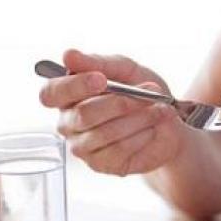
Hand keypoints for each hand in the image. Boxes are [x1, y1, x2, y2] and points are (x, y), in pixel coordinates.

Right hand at [39, 49, 185, 175]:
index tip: (101, 79)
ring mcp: (82, 146)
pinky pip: (119, 150)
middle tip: (149, 93)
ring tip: (160, 110)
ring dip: (139, 118)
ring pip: (105, 133)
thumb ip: (98, 62)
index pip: (51, 93)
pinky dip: (142, 136)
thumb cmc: (140, 92)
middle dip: (122, 102)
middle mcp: (68, 123)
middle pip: (83, 115)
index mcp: (66, 96)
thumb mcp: (125, 69)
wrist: (168, 121)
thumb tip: (68, 55)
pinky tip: (152, 129)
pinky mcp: (101, 164)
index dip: (74, 86)